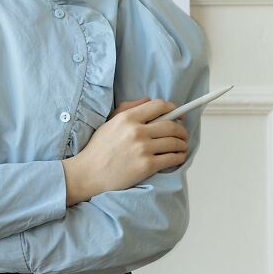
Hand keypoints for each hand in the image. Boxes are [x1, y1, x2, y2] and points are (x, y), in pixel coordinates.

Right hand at [62, 98, 188, 204]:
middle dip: (181, 129)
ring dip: (182, 144)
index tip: (178, 114)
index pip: (159, 106)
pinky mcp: (147, 165)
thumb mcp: (110, 121)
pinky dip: (179, 157)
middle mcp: (136, 131)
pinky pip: (172, 158)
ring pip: (174, 142)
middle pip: (171, 125)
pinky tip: (178, 157)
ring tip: (182, 146)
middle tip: (183, 133)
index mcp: (127, 118)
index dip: (173, 109)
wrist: (89, 172)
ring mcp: (143, 149)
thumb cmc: (99, 148)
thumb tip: (148, 101)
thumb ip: (129, 108)